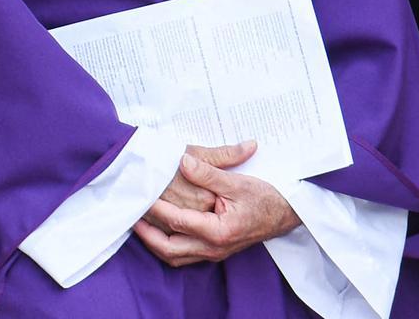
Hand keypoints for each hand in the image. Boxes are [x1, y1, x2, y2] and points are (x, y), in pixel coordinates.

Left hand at [135, 150, 300, 265]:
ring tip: (139, 224)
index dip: (156, 208)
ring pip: (175, 256)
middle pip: (170, 249)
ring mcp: (214, 252)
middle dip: (147, 234)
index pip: (177, 222)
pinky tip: (161, 231)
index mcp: (218, 231)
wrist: (287, 214)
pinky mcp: (216, 250)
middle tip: (131, 216)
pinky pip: (185, 255)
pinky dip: (169, 245)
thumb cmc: (265, 197)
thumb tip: (183, 161)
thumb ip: (208, 172)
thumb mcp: (237, 180)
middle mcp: (214, 248)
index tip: (141, 195)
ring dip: (155, 242)